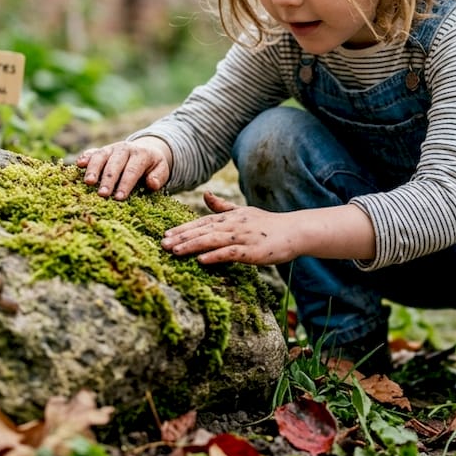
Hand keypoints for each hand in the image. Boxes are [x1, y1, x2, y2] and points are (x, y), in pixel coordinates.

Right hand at [76, 137, 171, 199]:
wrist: (146, 149)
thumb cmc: (152, 165)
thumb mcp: (161, 170)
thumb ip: (158, 177)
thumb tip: (152, 184)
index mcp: (141, 154)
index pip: (132, 170)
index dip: (125, 184)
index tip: (119, 197)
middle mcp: (125, 148)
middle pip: (115, 164)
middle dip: (108, 179)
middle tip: (103, 194)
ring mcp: (112, 148)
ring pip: (101, 156)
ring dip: (94, 169)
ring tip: (88, 183)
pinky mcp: (102, 150)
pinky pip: (92, 152)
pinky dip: (85, 157)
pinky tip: (78, 164)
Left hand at [161, 191, 301, 264]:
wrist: (293, 231)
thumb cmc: (267, 224)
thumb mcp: (243, 212)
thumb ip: (222, 206)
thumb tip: (205, 194)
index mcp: (230, 217)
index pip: (202, 222)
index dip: (183, 229)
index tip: (166, 235)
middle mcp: (233, 225)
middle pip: (203, 231)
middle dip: (182, 238)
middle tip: (162, 244)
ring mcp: (243, 237)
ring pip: (213, 240)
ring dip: (193, 245)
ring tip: (175, 251)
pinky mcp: (252, 251)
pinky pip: (230, 253)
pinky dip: (215, 256)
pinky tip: (201, 260)